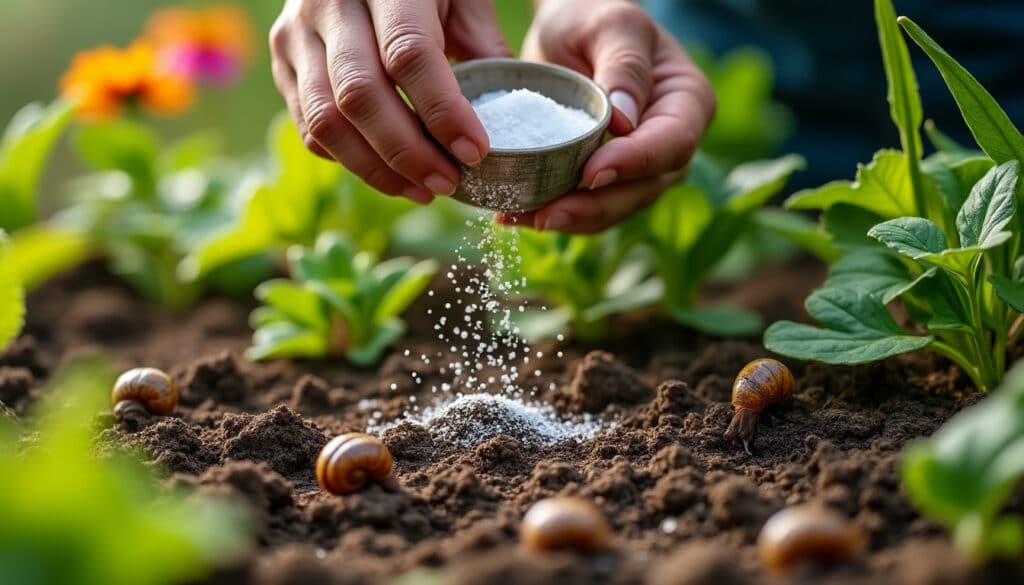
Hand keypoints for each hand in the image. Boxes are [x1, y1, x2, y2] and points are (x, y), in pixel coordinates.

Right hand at [269, 0, 511, 203]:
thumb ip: (482, 43)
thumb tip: (504, 116)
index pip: (408, 54)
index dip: (442, 110)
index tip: (475, 151)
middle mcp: (329, 3)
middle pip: (360, 95)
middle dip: (408, 152)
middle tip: (448, 183)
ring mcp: (296, 33)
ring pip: (326, 120)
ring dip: (377, 169)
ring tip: (423, 190)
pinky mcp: (282, 60)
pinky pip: (309, 127)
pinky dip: (350, 161)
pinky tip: (391, 174)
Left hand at [498, 0, 714, 232]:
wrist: (570, 31)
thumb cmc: (595, 16)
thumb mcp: (611, 25)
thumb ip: (623, 65)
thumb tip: (623, 122)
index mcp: (687, 102)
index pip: (671, 144)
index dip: (633, 164)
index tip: (591, 173)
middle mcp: (671, 143)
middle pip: (643, 189)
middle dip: (594, 207)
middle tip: (545, 215)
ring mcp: (641, 168)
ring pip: (613, 209)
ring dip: (568, 220)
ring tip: (517, 217)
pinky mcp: (606, 180)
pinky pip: (586, 207)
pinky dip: (553, 213)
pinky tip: (513, 214)